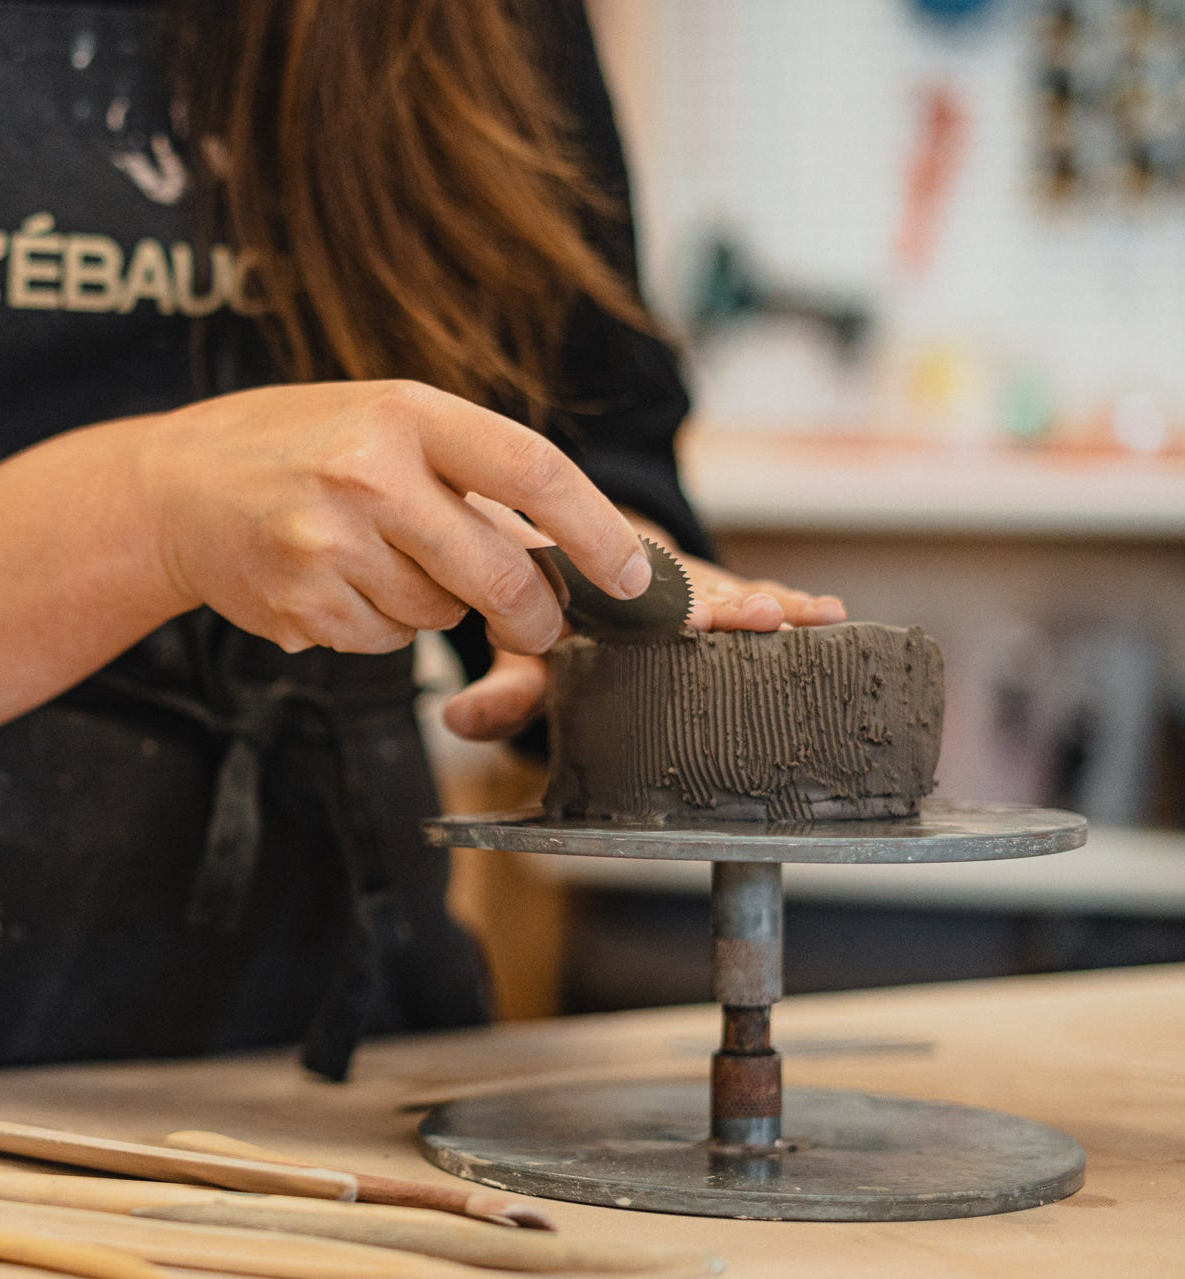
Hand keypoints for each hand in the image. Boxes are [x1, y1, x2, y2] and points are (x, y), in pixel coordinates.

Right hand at [141, 380, 651, 655]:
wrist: (174, 486)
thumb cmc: (293, 445)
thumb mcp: (382, 421)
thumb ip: (467, 472)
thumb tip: (566, 552)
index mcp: (403, 411)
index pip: (532, 470)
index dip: (596, 531)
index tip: (633, 578)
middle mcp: (367, 473)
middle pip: (497, 574)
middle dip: (534, 614)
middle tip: (540, 622)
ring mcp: (329, 543)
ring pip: (438, 614)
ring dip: (432, 605)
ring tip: (374, 557)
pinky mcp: (302, 605)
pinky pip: (386, 640)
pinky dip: (382, 624)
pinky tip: (337, 581)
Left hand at [443, 537, 846, 742]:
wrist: (572, 547)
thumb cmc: (550, 611)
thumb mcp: (520, 653)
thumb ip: (501, 690)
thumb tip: (460, 721)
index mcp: (589, 580)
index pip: (625, 589)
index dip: (661, 606)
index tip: (693, 620)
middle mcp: (642, 573)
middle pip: (689, 583)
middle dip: (726, 602)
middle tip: (762, 616)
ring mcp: (684, 579)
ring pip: (725, 585)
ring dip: (765, 600)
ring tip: (806, 615)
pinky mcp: (716, 589)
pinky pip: (752, 592)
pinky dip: (790, 602)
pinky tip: (829, 614)